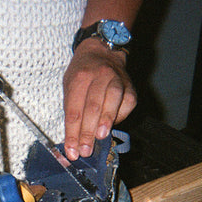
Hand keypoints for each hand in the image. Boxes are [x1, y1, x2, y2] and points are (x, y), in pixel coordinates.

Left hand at [62, 38, 136, 160]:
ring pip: (111, 102)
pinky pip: (126, 105)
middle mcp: (99, 76)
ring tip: (100, 137)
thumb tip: (73, 141)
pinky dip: (119, 117)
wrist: (103, 51)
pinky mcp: (130, 88)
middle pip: (92, 107)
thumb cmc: (83, 73)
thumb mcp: (70, 85)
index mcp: (79, 77)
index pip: (74, 109)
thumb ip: (72, 111)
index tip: (71, 150)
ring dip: (105, 121)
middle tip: (84, 150)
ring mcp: (117, 80)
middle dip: (87, 132)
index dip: (72, 132)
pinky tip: (111, 126)